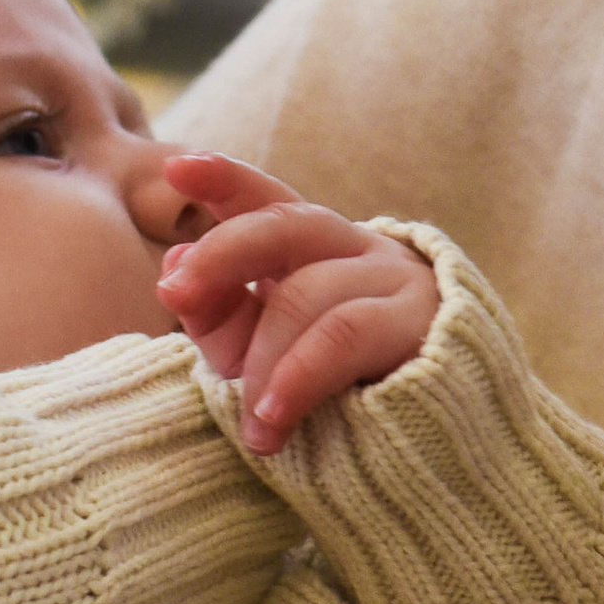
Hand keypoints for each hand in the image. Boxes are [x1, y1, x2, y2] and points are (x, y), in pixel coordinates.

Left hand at [159, 155, 438, 459]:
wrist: (430, 434)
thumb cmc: (339, 390)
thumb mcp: (264, 354)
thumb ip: (220, 316)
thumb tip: (173, 268)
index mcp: (314, 250)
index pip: (267, 199)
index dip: (224, 179)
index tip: (175, 169)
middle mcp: (356, 249)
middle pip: (287, 224)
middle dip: (223, 253)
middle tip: (176, 293)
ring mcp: (394, 280)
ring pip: (308, 292)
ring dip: (264, 362)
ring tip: (250, 428)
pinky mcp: (419, 324)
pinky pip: (345, 335)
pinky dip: (298, 377)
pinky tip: (272, 420)